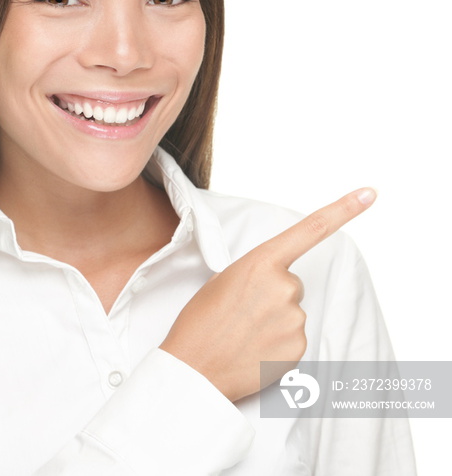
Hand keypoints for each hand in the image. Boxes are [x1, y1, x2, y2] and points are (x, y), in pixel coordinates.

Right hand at [159, 188, 376, 401]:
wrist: (193, 368)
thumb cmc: (201, 321)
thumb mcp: (223, 281)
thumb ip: (256, 273)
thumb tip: (274, 284)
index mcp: (261, 262)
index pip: (310, 230)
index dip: (343, 210)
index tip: (369, 194)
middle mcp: (284, 286)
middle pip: (291, 283)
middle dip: (271, 294)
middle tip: (242, 311)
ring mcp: (295, 319)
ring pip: (292, 312)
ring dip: (273, 320)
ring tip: (243, 333)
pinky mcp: (299, 348)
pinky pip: (294, 338)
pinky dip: (277, 343)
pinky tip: (254, 349)